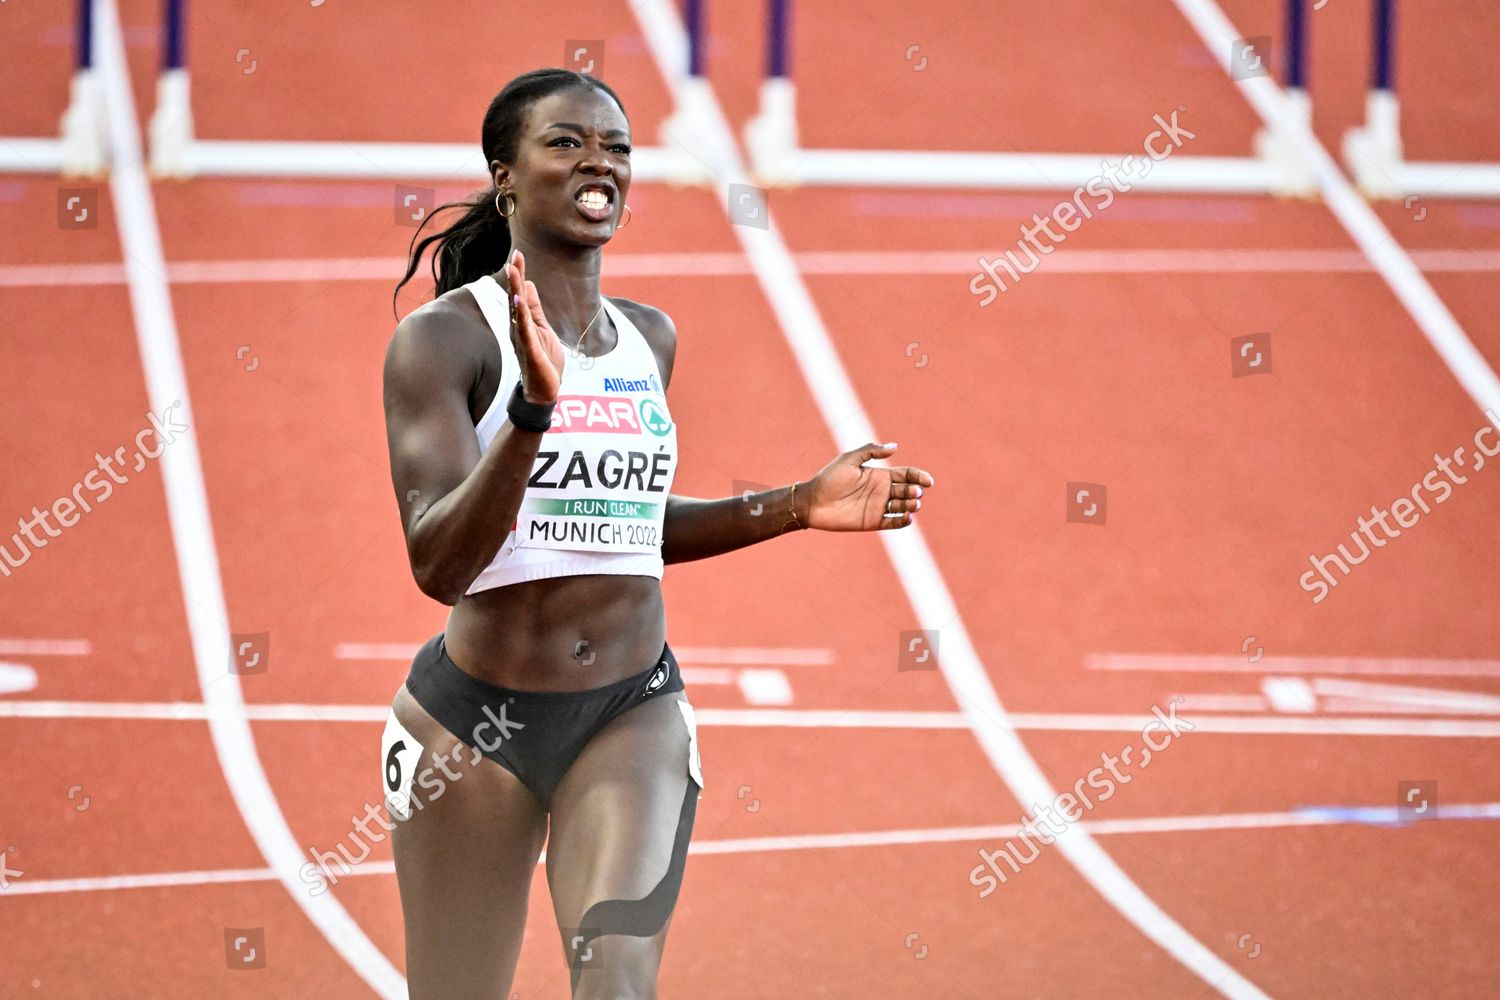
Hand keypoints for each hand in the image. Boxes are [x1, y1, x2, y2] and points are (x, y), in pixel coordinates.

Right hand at [503, 248, 565, 402]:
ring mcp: (523, 339)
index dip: (519, 275)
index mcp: (522, 322)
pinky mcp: (530, 350)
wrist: (544, 390)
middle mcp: (518, 328)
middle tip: (515, 255)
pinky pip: (524, 330)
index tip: (518, 255)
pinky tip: (518, 300)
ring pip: (517, 311)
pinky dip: (521, 314)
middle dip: (515, 277)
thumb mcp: (542, 329)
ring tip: (513, 271)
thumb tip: (530, 285)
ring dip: (515, 290)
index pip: (519, 294)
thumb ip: (535, 309)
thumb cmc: (543, 361)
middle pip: (515, 298)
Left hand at [800, 442, 932, 531]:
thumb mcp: (849, 459)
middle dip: (914, 492)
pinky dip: (903, 521)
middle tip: (913, 493)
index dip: (919, 476)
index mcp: (879, 475)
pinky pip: (893, 523)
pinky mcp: (873, 522)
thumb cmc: (828, 479)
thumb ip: (871, 452)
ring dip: (911, 506)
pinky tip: (907, 517)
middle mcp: (881, 491)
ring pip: (903, 507)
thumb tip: (895, 446)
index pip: (906, 475)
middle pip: (907, 490)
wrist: (813, 502)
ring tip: (912, 505)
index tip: (928, 481)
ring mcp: (878, 507)